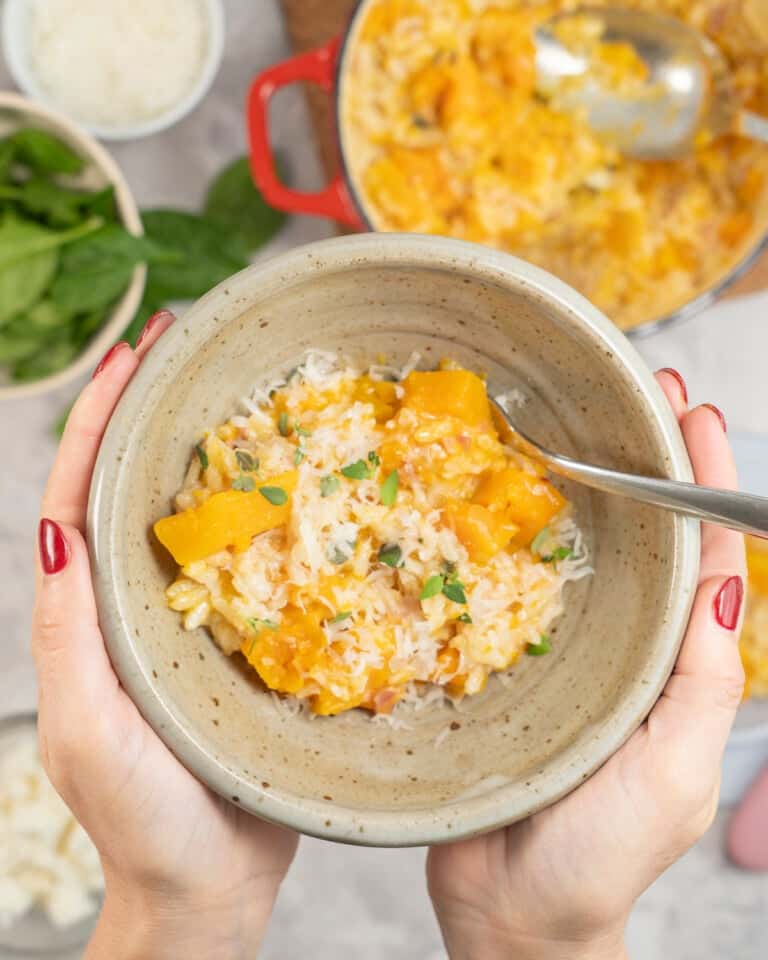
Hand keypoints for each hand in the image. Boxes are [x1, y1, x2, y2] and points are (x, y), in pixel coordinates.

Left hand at [33, 313, 297, 959]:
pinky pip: (249, 561)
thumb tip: (56, 522)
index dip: (102, 418)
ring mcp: (189, 618)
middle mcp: (135, 601)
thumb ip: (67, 632)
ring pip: (193, 515)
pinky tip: (298, 482)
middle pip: (135, 485)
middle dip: (152, 408)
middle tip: (190, 343)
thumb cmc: (145, 818)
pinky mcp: (241, 640)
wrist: (208, 885)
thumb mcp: (93, 727)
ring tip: (242, 387)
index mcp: (88, 611)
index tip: (136, 351)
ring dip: (209, 446)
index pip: (82, 492)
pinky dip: (264, 510)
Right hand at [427, 371, 746, 959]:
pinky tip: (499, 497)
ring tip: (579, 422)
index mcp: (673, 665)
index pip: (701, 558)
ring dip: (584, 484)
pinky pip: (508, 589)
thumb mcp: (671, 770)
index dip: (705, 485)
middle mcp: (623, 645)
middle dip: (650, 461)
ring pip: (579, 552)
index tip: (697, 418)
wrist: (514, 909)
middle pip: (643, 537)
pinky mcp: (504, 661)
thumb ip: (700, 686)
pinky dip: (511, 537)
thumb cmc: (602, 854)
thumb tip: (721, 592)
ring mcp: (563, 650)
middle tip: (642, 394)